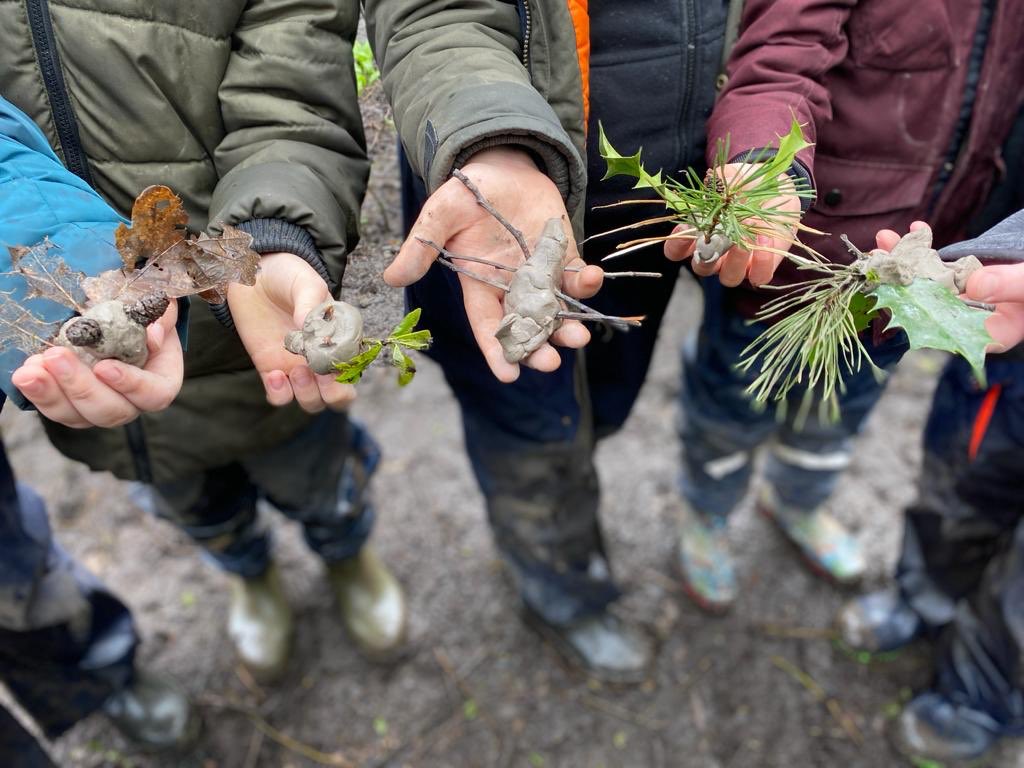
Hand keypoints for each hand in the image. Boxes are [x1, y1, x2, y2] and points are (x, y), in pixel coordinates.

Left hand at [11, 300, 182, 427]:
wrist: (115, 319)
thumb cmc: (142, 317)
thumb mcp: (158, 311)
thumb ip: (162, 319)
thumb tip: (152, 334)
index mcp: (160, 382)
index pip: (153, 395)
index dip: (130, 385)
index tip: (104, 367)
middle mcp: (132, 402)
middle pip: (111, 411)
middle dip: (80, 387)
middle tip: (57, 357)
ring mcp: (100, 407)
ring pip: (78, 416)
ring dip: (52, 393)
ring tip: (31, 370)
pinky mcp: (72, 406)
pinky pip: (55, 408)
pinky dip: (39, 391)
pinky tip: (28, 370)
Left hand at [228, 252, 354, 411]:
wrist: (253, 275)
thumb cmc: (288, 276)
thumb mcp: (306, 283)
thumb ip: (311, 303)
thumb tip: (309, 328)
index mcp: (340, 340)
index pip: (354, 370)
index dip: (347, 375)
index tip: (331, 363)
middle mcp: (322, 359)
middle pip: (338, 397)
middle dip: (333, 394)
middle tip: (317, 374)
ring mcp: (297, 367)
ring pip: (312, 402)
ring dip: (307, 395)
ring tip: (295, 370)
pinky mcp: (271, 370)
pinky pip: (280, 397)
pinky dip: (280, 394)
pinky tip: (273, 374)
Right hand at [385, 147, 603, 381]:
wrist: (502, 165)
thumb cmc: (467, 193)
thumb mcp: (440, 215)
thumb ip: (421, 247)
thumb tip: (391, 277)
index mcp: (479, 286)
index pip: (488, 326)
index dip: (496, 351)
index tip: (509, 374)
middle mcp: (512, 289)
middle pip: (526, 327)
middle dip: (538, 347)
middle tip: (550, 361)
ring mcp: (540, 276)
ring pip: (556, 311)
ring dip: (569, 326)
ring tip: (579, 337)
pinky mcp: (564, 257)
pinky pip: (578, 278)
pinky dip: (587, 283)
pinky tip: (592, 278)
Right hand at [664, 163, 800, 286]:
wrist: (778, 189)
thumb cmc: (747, 185)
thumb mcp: (731, 177)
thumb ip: (719, 181)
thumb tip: (712, 180)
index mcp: (700, 236)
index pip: (676, 251)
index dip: (677, 244)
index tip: (684, 227)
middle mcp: (716, 254)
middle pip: (701, 268)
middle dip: (707, 254)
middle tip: (717, 234)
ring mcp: (739, 263)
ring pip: (729, 277)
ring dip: (736, 260)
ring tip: (745, 238)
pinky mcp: (763, 266)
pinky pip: (758, 276)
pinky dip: (761, 262)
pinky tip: (765, 238)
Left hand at [875, 221, 1023, 350]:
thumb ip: (1010, 285)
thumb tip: (975, 286)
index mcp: (993, 333)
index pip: (951, 335)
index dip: (922, 321)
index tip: (898, 304)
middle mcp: (974, 318)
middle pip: (931, 305)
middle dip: (902, 284)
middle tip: (879, 264)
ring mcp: (969, 296)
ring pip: (930, 281)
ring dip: (907, 260)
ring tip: (884, 239)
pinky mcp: (967, 275)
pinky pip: (941, 262)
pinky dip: (926, 245)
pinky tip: (915, 226)